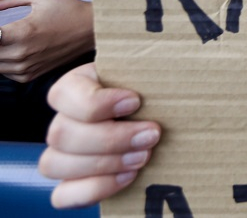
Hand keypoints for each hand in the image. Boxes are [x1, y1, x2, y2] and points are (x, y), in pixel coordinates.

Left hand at [0, 0, 93, 82]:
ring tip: (6, 40)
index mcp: (22, 32)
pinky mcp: (32, 74)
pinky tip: (9, 52)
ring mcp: (27, 66)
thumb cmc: (68, 9)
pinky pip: (6, 73)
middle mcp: (22, 53)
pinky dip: (3, 64)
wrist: (91, 29)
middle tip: (2, 33)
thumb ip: (11, 0)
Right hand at [40, 63, 160, 208]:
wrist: (156, 119)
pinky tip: (128, 177)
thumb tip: (170, 71)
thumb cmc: (152, 92)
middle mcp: (63, 120)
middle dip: (110, 138)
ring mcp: (61, 154)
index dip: (95, 102)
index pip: (63, 94)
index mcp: (76, 87)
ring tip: (143, 157)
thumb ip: (147, 75)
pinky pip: (62, 195)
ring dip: (104, 164)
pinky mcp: (69, 184)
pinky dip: (95, 189)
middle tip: (151, 134)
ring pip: (56, 164)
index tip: (135, 101)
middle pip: (61, 133)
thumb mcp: (147, 75)